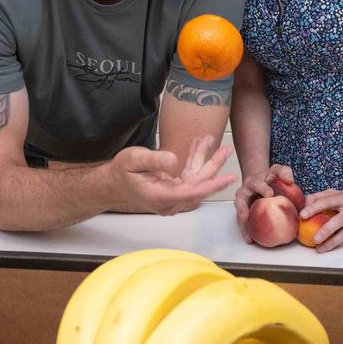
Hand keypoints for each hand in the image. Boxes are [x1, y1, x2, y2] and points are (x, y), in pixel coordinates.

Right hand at [111, 136, 236, 214]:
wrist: (115, 183)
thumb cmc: (122, 172)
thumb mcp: (134, 160)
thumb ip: (154, 160)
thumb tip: (173, 161)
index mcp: (160, 196)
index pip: (191, 193)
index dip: (211, 186)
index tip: (227, 179)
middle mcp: (169, 201)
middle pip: (198, 185)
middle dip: (213, 166)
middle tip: (226, 150)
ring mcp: (173, 198)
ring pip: (196, 180)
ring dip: (205, 161)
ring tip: (213, 142)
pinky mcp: (175, 191)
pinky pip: (190, 177)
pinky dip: (195, 161)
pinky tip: (200, 145)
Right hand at [234, 164, 294, 241]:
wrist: (260, 181)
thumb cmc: (269, 178)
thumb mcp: (277, 171)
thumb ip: (284, 172)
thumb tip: (289, 180)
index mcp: (252, 181)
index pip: (256, 183)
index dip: (262, 188)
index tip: (270, 194)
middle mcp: (244, 192)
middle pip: (240, 200)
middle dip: (243, 209)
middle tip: (247, 217)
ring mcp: (242, 204)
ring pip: (239, 214)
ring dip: (242, 224)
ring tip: (248, 235)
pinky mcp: (243, 213)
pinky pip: (243, 222)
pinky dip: (246, 231)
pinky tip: (251, 239)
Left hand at [299, 187, 342, 252]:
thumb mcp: (337, 193)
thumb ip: (319, 197)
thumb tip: (305, 205)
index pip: (327, 202)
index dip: (314, 208)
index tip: (303, 215)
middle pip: (338, 221)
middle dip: (326, 230)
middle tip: (314, 239)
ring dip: (332, 243)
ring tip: (320, 248)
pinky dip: (339, 244)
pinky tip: (330, 247)